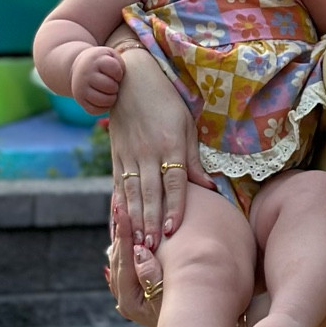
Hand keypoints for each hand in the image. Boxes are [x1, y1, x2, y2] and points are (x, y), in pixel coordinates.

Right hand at [72, 45, 124, 112]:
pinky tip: (104, 99)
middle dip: (115, 86)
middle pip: (109, 86)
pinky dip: (103, 107)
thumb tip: (123, 82)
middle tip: (113, 84)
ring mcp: (81, 88)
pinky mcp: (80, 100)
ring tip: (110, 92)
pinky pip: (95, 110)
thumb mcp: (111, 55)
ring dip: (111, 98)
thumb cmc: (102, 61)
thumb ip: (120, 63)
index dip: (119, 74)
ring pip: (103, 100)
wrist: (80, 67)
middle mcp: (86, 74)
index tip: (116, 73)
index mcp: (95, 60)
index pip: (114, 69)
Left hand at [104, 195, 162, 326]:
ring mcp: (130, 298)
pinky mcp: (138, 293)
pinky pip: (129, 265)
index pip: (123, 260)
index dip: (124, 234)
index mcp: (131, 300)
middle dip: (120, 232)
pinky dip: (130, 247)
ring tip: (123, 212)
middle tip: (119, 204)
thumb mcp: (172, 293)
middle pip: (118, 259)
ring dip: (124, 238)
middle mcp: (126, 300)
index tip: (123, 211)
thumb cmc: (192, 313)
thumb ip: (152, 274)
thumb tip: (138, 252)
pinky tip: (133, 231)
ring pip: (121, 261)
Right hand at [109, 48, 207, 248]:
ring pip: (131, 192)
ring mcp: (128, 154)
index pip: (173, 182)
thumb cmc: (166, 101)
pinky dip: (119, 205)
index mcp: (170, 144)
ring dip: (135, 219)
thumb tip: (210, 188)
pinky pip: (117, 184)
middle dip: (152, 222)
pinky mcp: (115, 155)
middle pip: (150, 193)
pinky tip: (119, 222)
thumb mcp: (186, 125)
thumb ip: (194, 159)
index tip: (173, 230)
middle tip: (153, 248)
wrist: (129, 78)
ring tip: (138, 242)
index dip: (173, 207)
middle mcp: (147, 152)